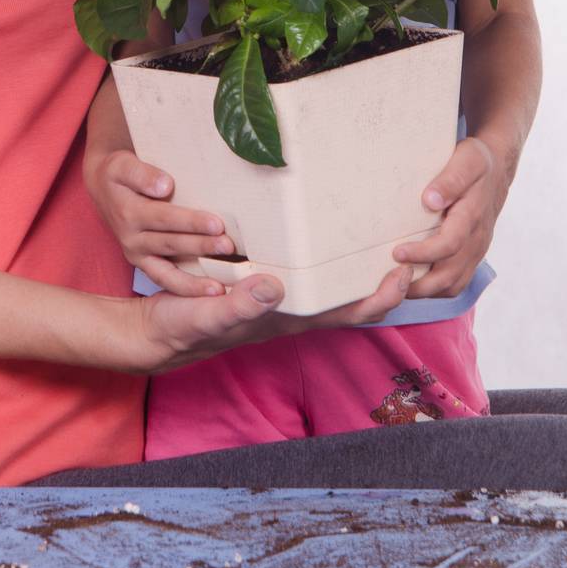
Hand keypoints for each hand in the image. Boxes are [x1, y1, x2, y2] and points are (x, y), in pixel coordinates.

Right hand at [86, 148, 236, 295]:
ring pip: (168, 269)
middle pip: (170, 244)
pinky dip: (186, 289)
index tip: (217, 223)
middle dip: (201, 246)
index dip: (190, 222)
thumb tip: (165, 186)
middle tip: (228, 246)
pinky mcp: (143, 264)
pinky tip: (211, 292)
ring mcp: (136, 254)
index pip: (164, 217)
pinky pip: (165, 280)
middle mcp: (131, 238)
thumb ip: (142, 175)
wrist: (103, 187)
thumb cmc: (119, 172)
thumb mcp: (123, 165)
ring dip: (195, 276)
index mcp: (128, 212)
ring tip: (221, 282)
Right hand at [135, 260, 416, 373]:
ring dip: (359, 269)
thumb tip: (274, 286)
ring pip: (333, 288)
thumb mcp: (205, 314)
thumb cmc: (183, 326)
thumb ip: (238, 304)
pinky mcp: (264, 287)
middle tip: (409, 243)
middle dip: (382, 280)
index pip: (346, 313)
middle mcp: (292, 312)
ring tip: (380, 234)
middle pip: (350, 300)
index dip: (379, 298)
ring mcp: (280, 301)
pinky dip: (327, 259)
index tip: (401, 272)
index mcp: (286, 321)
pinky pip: (308, 274)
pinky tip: (327, 234)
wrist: (158, 332)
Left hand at [392, 135, 508, 298]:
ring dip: (425, 291)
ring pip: (452, 285)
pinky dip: (434, 289)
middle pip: (449, 276)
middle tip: (388, 278)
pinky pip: (455, 283)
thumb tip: (430, 200)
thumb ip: (450, 180)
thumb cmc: (475, 162)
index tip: (397, 253)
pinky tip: (412, 282)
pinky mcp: (471, 256)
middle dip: (418, 284)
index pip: (449, 244)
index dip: (423, 253)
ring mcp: (475, 251)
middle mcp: (476, 240)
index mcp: (472, 216)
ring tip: (395, 284)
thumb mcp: (467, 161)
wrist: (496, 170)